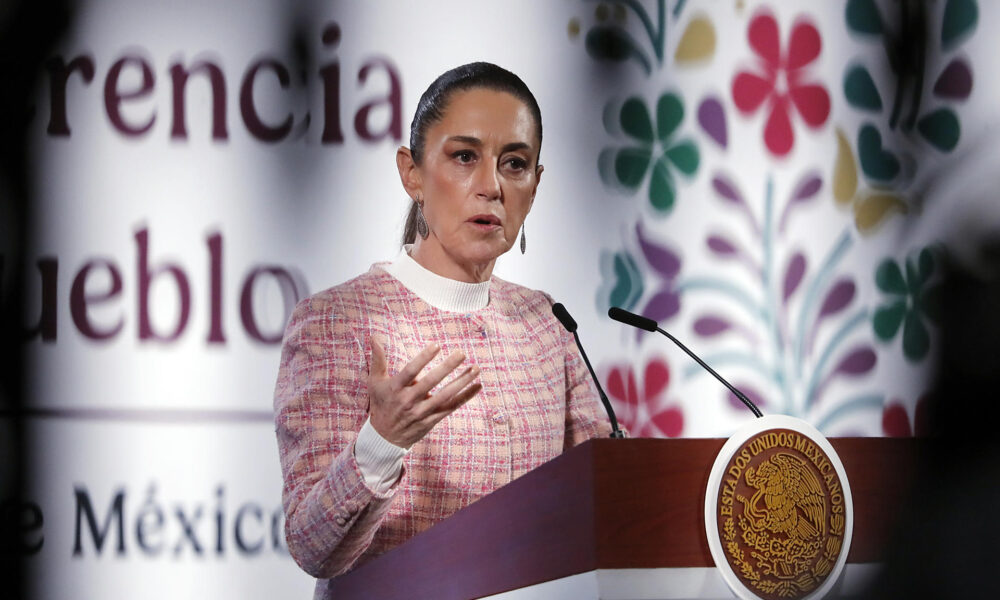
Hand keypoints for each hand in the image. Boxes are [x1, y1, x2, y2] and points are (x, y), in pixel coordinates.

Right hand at [367, 339, 481, 447]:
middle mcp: (409, 400)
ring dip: (462, 382)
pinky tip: (477, 386)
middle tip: (461, 353)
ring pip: (445, 396)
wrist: (384, 438)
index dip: (423, 358)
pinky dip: (465, 397)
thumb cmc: (381, 404)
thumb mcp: (375, 382)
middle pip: (430, 382)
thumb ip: (378, 359)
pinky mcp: (431, 420)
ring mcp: (421, 412)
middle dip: (447, 367)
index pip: (410, 371)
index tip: (436, 345)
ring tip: (475, 368)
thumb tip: (374, 336)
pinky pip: (451, 407)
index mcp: (395, 388)